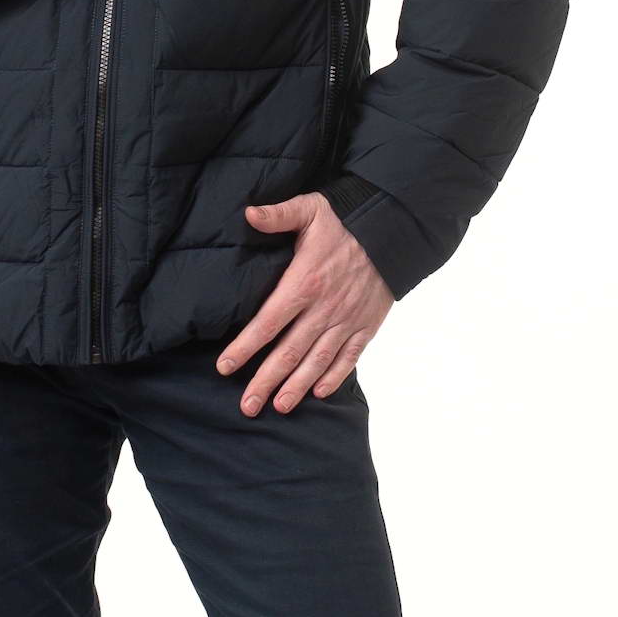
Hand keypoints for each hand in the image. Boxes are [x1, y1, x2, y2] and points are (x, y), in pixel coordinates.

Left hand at [215, 192, 392, 413]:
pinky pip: (349, 357)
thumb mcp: (310, 210)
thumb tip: (248, 213)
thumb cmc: (346, 220)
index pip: (267, 322)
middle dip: (266, 381)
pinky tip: (318, 392)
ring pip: (317, 361)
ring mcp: (347, 320)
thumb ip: (278, 215)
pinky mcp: (366, 325)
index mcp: (304, 283)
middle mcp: (324, 308)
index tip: (224, 367)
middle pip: (289, 352)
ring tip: (279, 407)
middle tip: (247, 406)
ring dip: (297, 387)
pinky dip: (334, 376)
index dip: (245, 347)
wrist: (393, 229)